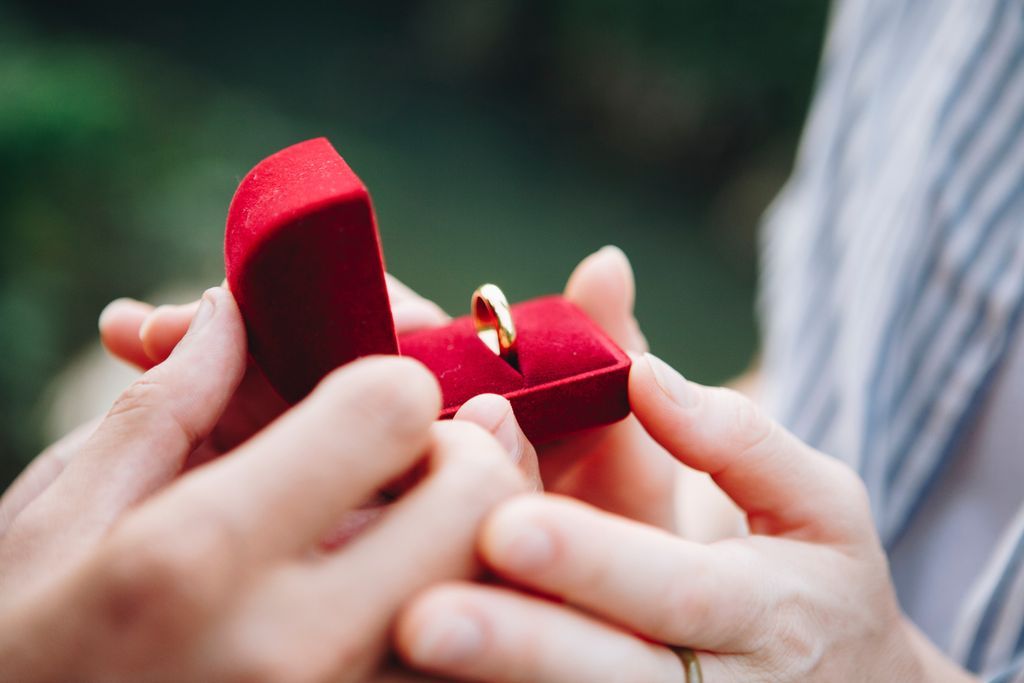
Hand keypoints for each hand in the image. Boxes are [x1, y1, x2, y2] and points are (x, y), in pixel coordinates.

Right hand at [0, 287, 525, 681]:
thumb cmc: (13, 646)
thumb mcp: (54, 518)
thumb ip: (164, 405)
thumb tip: (230, 312)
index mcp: (199, 555)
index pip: (390, 410)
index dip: (388, 374)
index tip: (361, 389)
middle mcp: (291, 643)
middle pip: (477, 501)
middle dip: (461, 451)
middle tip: (407, 454)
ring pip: (485, 585)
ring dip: (466, 530)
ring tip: (400, 517)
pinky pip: (454, 655)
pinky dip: (446, 600)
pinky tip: (387, 579)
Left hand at [392, 353, 975, 681]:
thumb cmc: (820, 584)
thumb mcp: (820, 504)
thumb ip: (737, 438)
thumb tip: (645, 373)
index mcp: (768, 614)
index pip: (678, 591)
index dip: (595, 559)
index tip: (506, 523)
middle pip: (612, 676)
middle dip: (517, 647)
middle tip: (422, 620)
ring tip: (407, 644)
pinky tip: (419, 682)